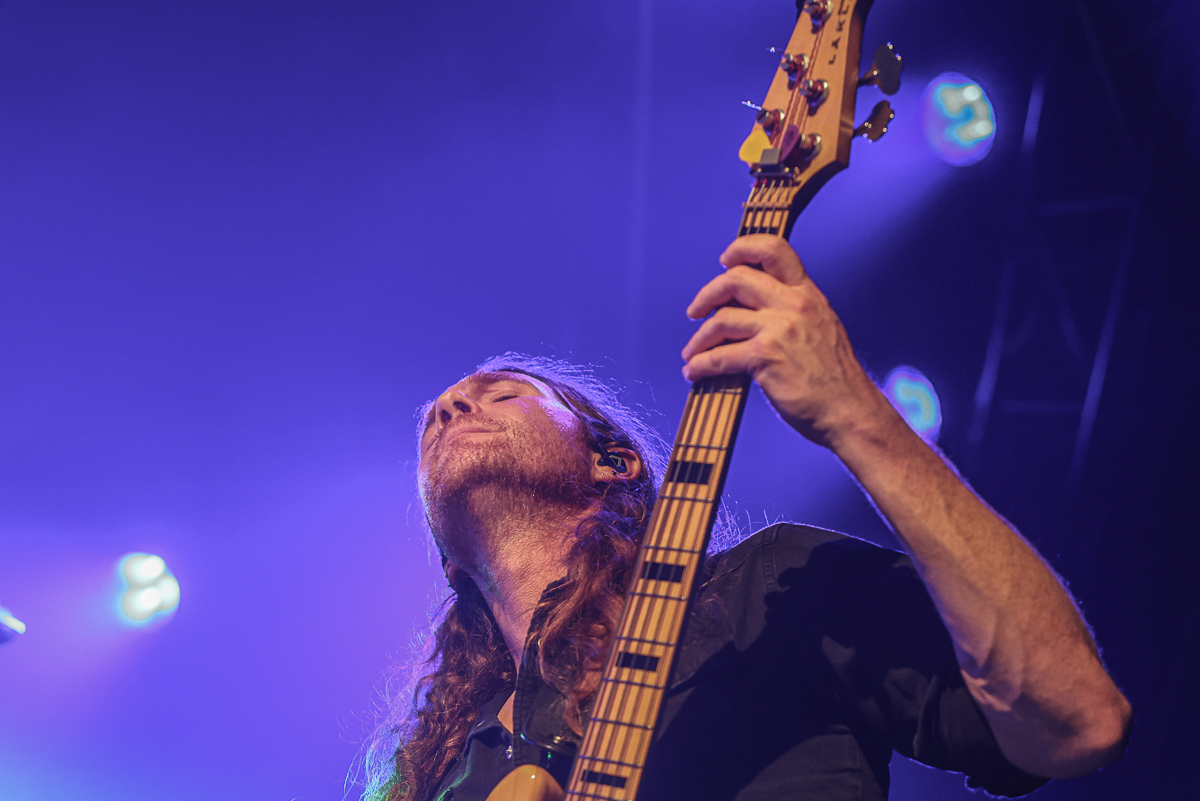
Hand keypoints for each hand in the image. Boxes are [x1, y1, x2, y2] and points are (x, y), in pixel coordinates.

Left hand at [681, 234, 891, 448]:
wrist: (850, 411)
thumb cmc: (834, 379)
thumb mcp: (821, 327)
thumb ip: (793, 310)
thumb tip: (751, 309)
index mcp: (808, 293)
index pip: (774, 249)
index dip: (742, 248)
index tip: (725, 260)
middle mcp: (794, 304)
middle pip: (736, 279)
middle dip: (707, 294)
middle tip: (695, 311)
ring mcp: (780, 329)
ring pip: (722, 318)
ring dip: (699, 338)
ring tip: (693, 351)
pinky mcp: (766, 356)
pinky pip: (720, 355)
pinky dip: (701, 364)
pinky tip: (694, 371)